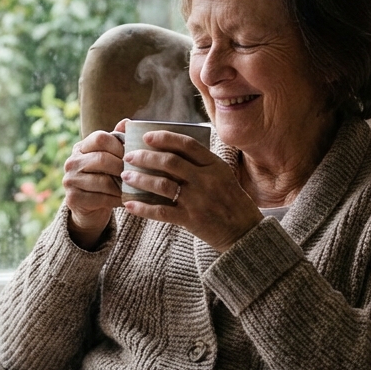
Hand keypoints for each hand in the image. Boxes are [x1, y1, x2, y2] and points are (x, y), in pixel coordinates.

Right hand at [62, 119, 128, 248]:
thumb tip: (127, 122)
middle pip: (102, 159)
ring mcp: (69, 180)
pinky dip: (117, 200)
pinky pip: (100, 198)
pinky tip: (127, 201)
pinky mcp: (72, 198)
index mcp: (81, 147)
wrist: (90, 208)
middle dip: (123, 167)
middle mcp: (72, 161)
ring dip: (122, 186)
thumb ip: (118, 141)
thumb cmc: (105, 178)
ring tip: (136, 188)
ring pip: (103, 181)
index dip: (120, 146)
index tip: (133, 156)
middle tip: (139, 174)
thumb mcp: (111, 158)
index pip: (100, 138)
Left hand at [121, 130, 263, 251]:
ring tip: (126, 176)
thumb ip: (202, 164)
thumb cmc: (231, 202)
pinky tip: (129, 205)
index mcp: (215, 165)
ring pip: (162, 184)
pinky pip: (161, 212)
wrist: (245, 232)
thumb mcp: (223, 176)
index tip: (146, 136)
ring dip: (140, 178)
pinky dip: (143, 208)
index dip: (164, 138)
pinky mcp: (191, 219)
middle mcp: (206, 180)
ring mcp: (198, 200)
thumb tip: (172, 151)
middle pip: (169, 162)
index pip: (187, 144)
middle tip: (129, 156)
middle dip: (145, 157)